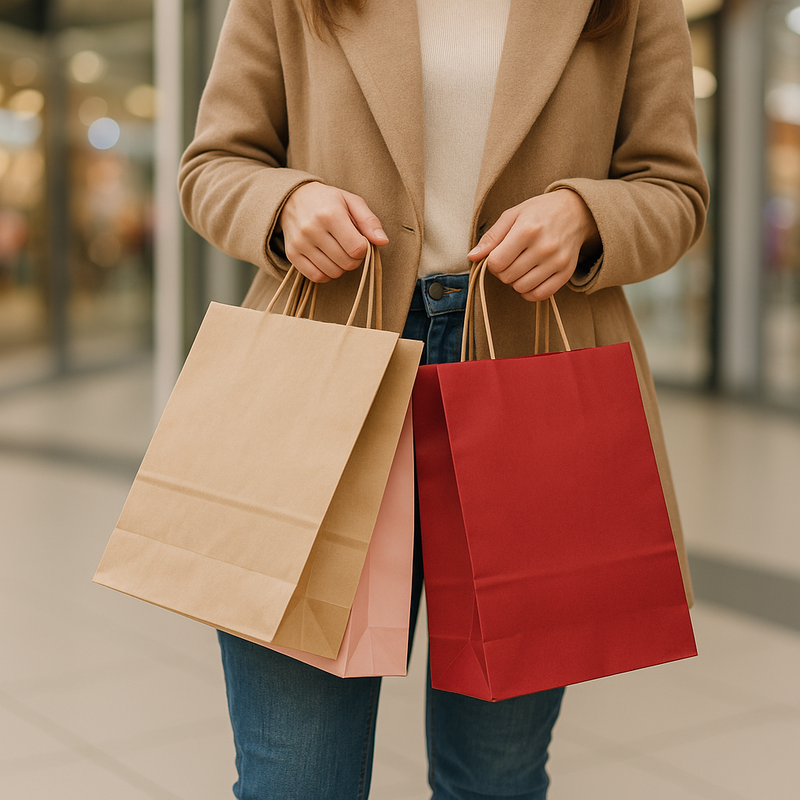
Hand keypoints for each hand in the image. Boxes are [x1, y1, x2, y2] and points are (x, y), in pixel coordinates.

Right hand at [277, 182, 388, 281]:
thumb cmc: (328, 200)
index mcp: (330, 214)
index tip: (360, 242)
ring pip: (333, 273)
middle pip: (346, 263)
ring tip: (338, 252)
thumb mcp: (351, 202)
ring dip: (341, 267)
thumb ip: (370, 221)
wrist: (292, 198)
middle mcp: (312, 229)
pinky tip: (328, 261)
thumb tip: (383, 241)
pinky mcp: (292, 254)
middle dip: (354, 259)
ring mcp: (300, 243)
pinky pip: (316, 277)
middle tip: (350, 248)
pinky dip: (327, 274)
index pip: (357, 249)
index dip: (364, 250)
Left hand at [467, 190, 599, 300]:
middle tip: (511, 260)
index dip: (492, 263)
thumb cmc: (539, 212)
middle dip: (503, 271)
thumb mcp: (512, 215)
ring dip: (516, 281)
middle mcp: (544, 247)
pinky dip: (530, 292)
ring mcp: (557, 261)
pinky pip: (540, 295)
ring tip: (521, 267)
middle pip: (508, 277)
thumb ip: (491, 237)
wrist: (576, 211)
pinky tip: (529, 279)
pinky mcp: (566, 272)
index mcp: (527, 230)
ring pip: (521, 288)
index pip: (497, 263)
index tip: (498, 255)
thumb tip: (473, 257)